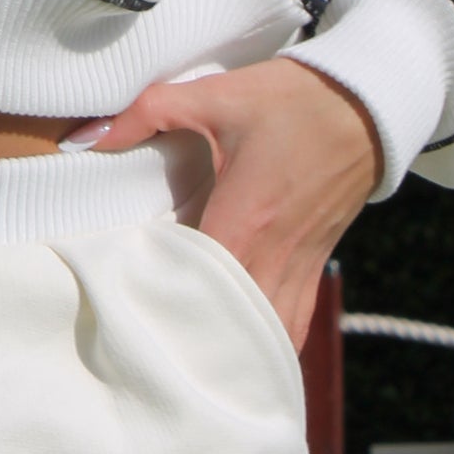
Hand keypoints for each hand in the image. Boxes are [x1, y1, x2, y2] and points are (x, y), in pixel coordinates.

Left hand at [78, 59, 380, 349]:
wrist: (366, 101)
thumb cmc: (292, 99)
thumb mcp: (216, 94)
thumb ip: (148, 112)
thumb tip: (86, 136)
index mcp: (243, 219)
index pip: (198, 284)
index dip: (164, 302)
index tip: (129, 308)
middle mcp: (274, 253)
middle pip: (231, 321)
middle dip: (195, 336)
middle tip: (153, 346)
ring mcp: (301, 263)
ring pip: (268, 331)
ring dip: (235, 345)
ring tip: (195, 359)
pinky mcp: (318, 262)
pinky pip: (295, 321)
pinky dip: (270, 339)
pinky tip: (245, 348)